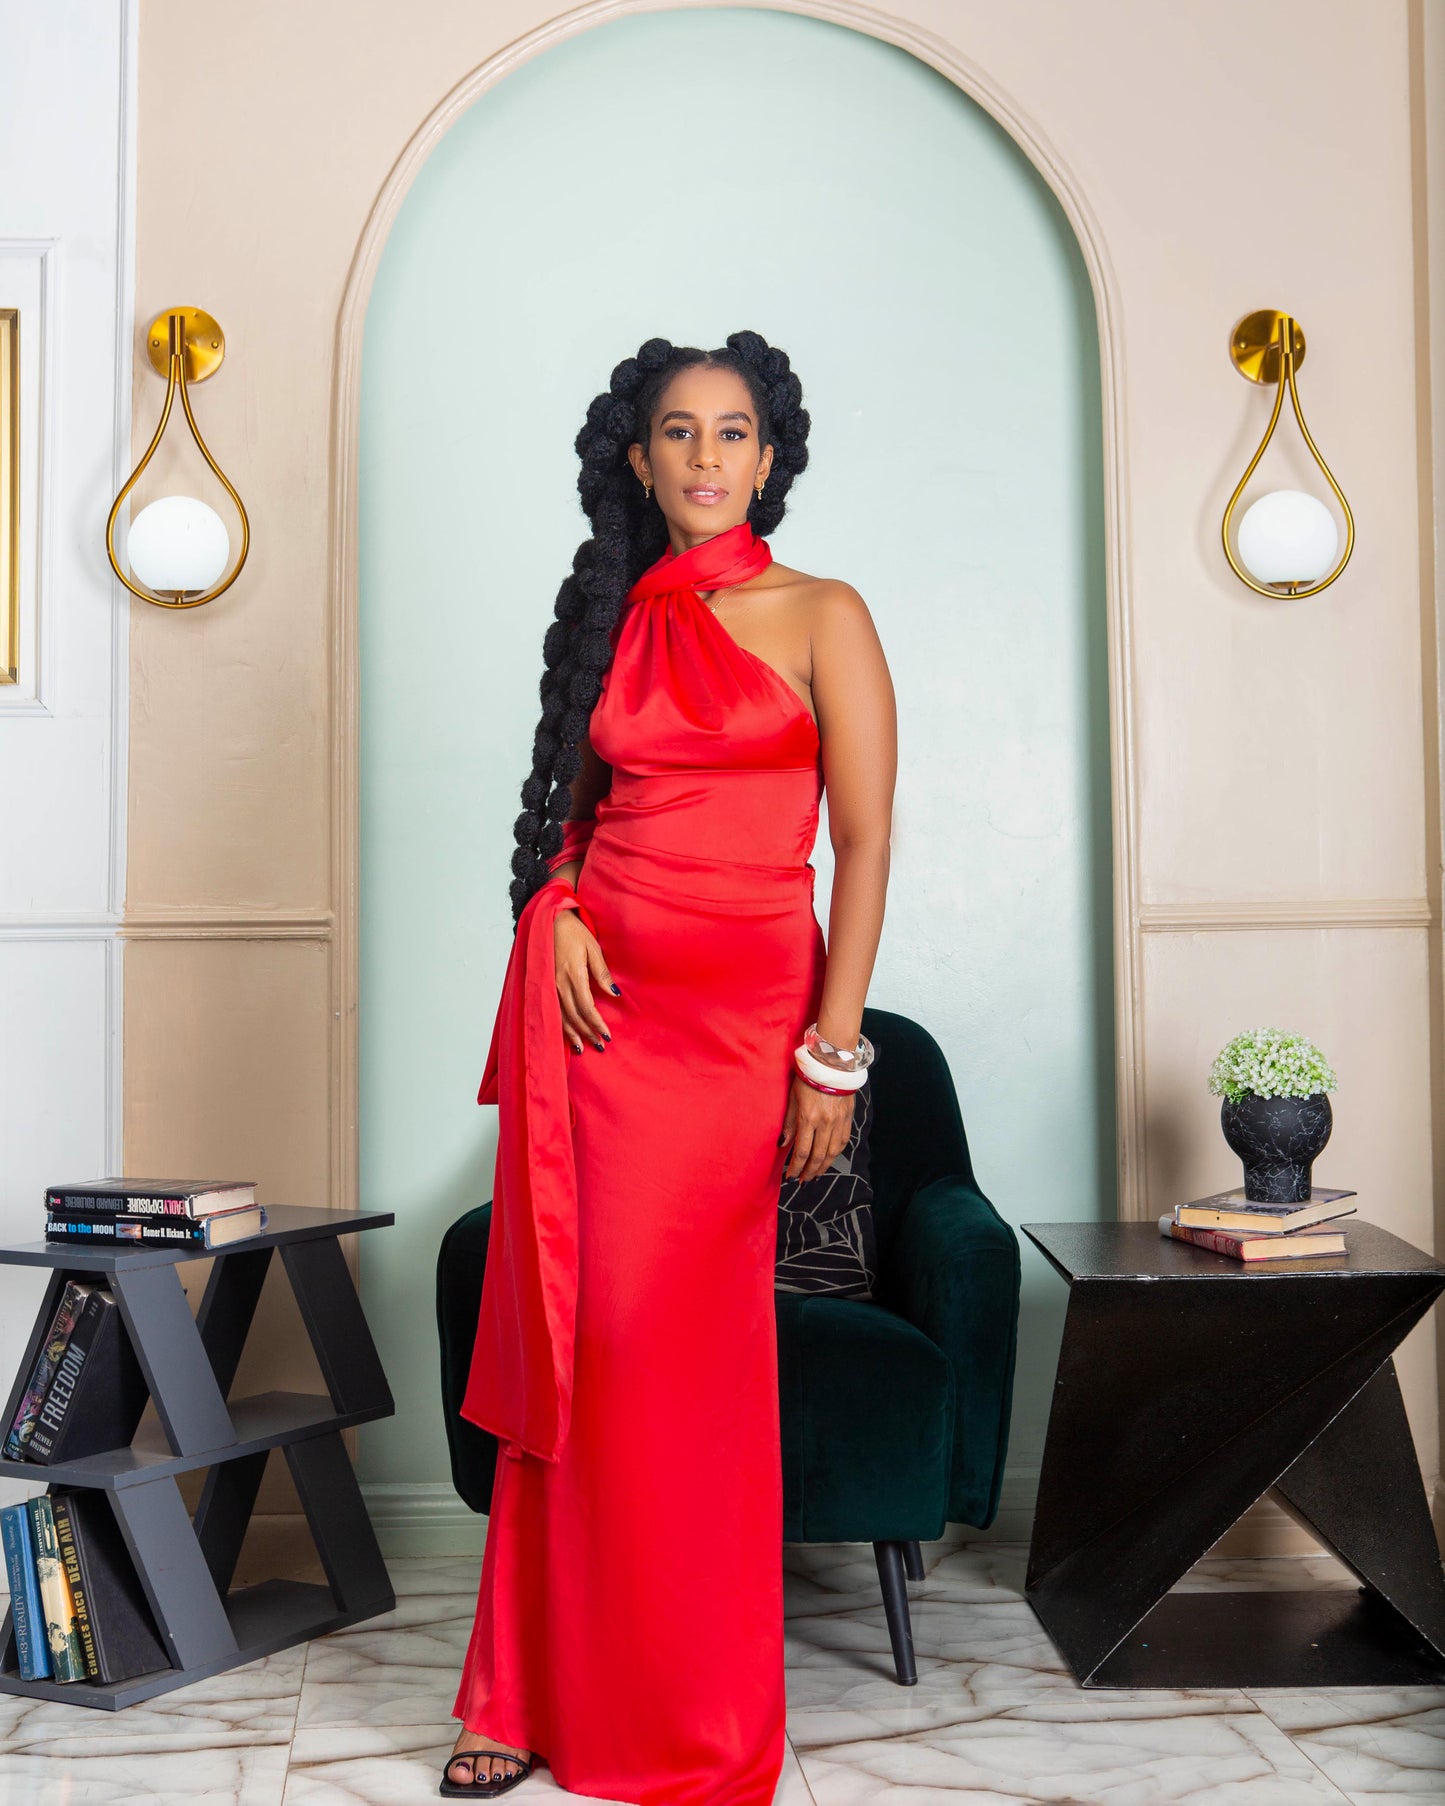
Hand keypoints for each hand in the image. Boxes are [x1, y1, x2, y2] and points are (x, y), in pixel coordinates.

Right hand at [554, 908, 616, 1053]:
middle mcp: (559, 984)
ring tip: (582, 1048)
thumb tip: (615, 994)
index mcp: (573, 975)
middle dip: (587, 1033)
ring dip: (572, 1034)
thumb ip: (602, 973)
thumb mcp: (593, 948)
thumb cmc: (574, 932)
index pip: (587, 1008)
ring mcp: (548, 985)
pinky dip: (559, 1025)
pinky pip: (551, 1011)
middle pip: (574, 1016)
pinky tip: (565, 1035)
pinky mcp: (543, 985)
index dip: (596, 1023)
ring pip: (561, 1017)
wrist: (548, 921)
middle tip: (600, 1045)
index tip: (606, 1035)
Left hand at [779, 1072, 854, 1181]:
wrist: (832, 1064)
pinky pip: (843, 1141)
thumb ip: (789, 1123)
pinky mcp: (848, 1118)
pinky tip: (829, 1159)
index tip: (790, 1177)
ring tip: (815, 1175)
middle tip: (803, 1181)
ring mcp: (838, 1121)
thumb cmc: (807, 1078)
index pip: (802, 1151)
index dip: (795, 1167)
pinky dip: (835, 1153)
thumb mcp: (792, 1098)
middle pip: (818, 1156)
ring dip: (823, 1166)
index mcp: (808, 1118)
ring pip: (832, 1152)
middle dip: (809, 1171)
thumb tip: (782, 1144)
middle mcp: (825, 1123)